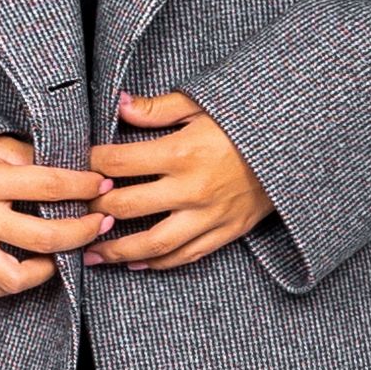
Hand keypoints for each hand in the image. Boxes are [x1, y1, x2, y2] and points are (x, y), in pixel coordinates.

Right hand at [0, 134, 112, 296]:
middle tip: (102, 221)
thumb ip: (32, 157)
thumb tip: (76, 168)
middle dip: (83, 230)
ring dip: (52, 267)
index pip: (49, 186)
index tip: (102, 184)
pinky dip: (24, 280)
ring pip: (18, 277)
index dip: (83, 187)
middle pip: (44, 237)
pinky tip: (39, 263)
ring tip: (68, 251)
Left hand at [83, 90, 273, 269]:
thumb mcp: (203, 105)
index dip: (92, 164)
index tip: (81, 165)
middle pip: (127, 206)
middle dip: (95, 209)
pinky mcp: (225, 232)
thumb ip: (159, 108)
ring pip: (152, 244)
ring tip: (90, 254)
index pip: (119, 162)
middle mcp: (192, 189)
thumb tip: (120, 105)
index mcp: (181, 152)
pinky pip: (185, 256)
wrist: (294, 148)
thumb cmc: (244, 123)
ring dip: (117, 251)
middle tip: (76, 211)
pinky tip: (136, 264)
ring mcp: (208, 216)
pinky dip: (158, 263)